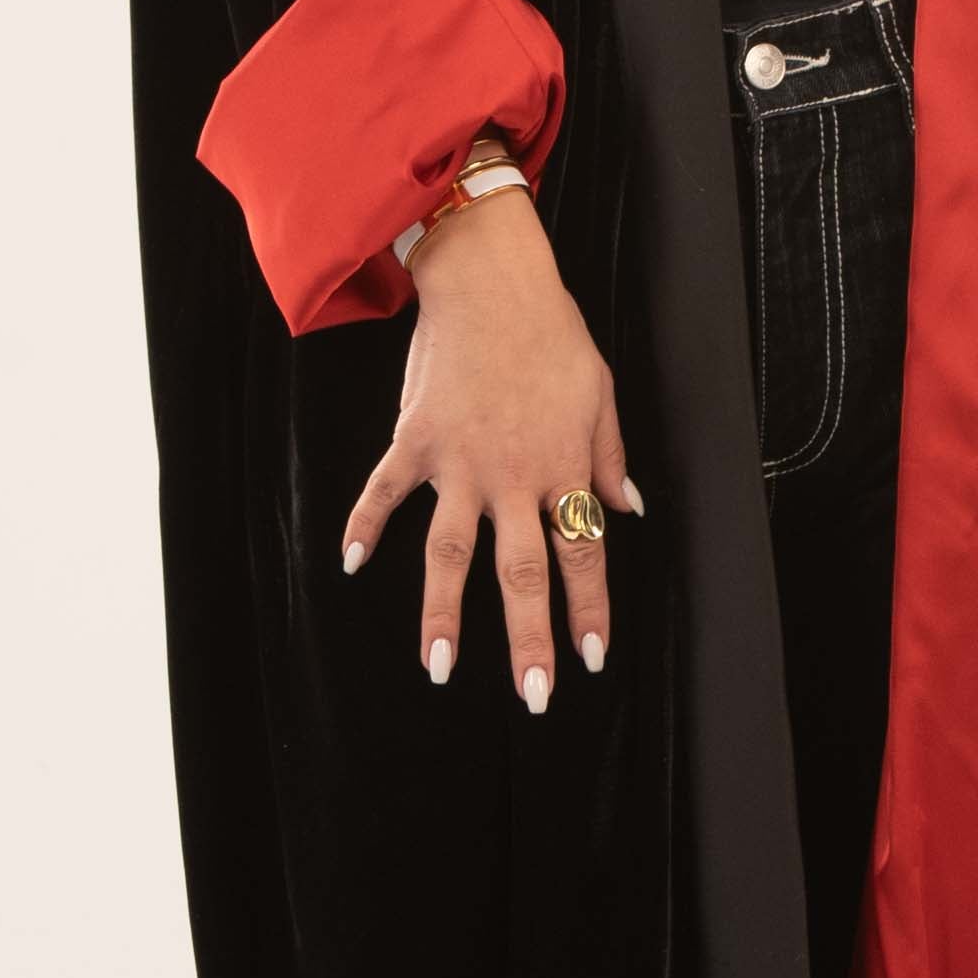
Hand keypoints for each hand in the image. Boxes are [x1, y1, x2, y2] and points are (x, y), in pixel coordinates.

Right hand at [340, 194, 641, 712]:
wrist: (490, 281)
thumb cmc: (551, 334)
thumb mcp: (600, 394)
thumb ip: (609, 458)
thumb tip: (628, 509)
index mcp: (562, 468)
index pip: (584, 556)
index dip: (589, 612)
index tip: (590, 659)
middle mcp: (512, 476)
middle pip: (522, 575)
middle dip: (528, 641)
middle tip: (533, 696)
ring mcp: (458, 463)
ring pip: (450, 554)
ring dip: (444, 615)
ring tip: (439, 668)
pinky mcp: (415, 441)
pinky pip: (385, 492)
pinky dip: (364, 525)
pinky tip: (349, 563)